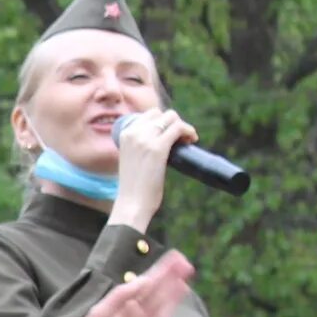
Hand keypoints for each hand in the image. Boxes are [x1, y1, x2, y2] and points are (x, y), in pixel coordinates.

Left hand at [58, 250, 194, 316]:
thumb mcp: (98, 316)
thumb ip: (119, 297)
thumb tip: (144, 280)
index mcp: (120, 306)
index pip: (145, 284)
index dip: (161, 271)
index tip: (176, 258)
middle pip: (156, 295)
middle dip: (170, 280)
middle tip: (186, 265)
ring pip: (159, 313)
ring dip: (171, 300)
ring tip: (183, 285)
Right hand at [110, 109, 195, 231]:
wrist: (131, 203)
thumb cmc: (133, 187)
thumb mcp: (132, 159)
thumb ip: (140, 147)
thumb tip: (161, 140)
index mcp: (124, 133)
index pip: (149, 115)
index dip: (163, 122)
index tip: (171, 134)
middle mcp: (133, 132)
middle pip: (161, 114)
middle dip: (174, 123)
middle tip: (181, 139)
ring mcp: (145, 139)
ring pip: (172, 118)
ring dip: (183, 126)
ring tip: (188, 140)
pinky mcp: (158, 147)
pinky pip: (178, 128)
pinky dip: (189, 131)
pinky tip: (192, 140)